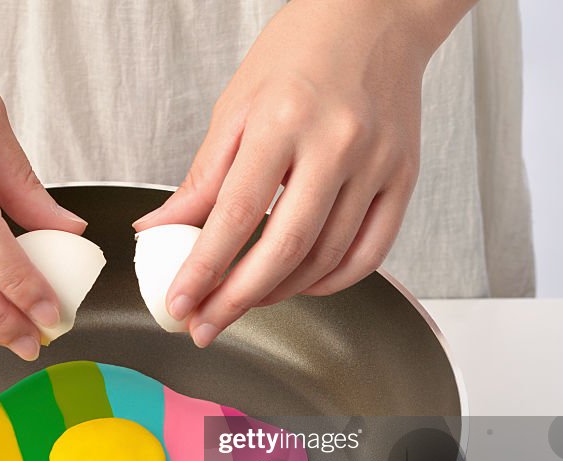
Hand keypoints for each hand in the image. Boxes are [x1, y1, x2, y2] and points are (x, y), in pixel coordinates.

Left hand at [134, 0, 470, 347]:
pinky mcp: (404, 177)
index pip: (235, 215)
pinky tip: (300, 285)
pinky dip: (331, 281)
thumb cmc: (299, 51)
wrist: (374, 15)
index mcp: (282, 120)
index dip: (204, 270)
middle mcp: (336, 144)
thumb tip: (158, 229)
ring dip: (279, 293)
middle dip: (237, 300)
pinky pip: (370, 252)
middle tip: (207, 326)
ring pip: (326, 257)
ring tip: (244, 302)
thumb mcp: (235, 106)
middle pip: (284, 248)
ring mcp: (376, 164)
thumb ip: (202, 178)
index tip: (181, 303)